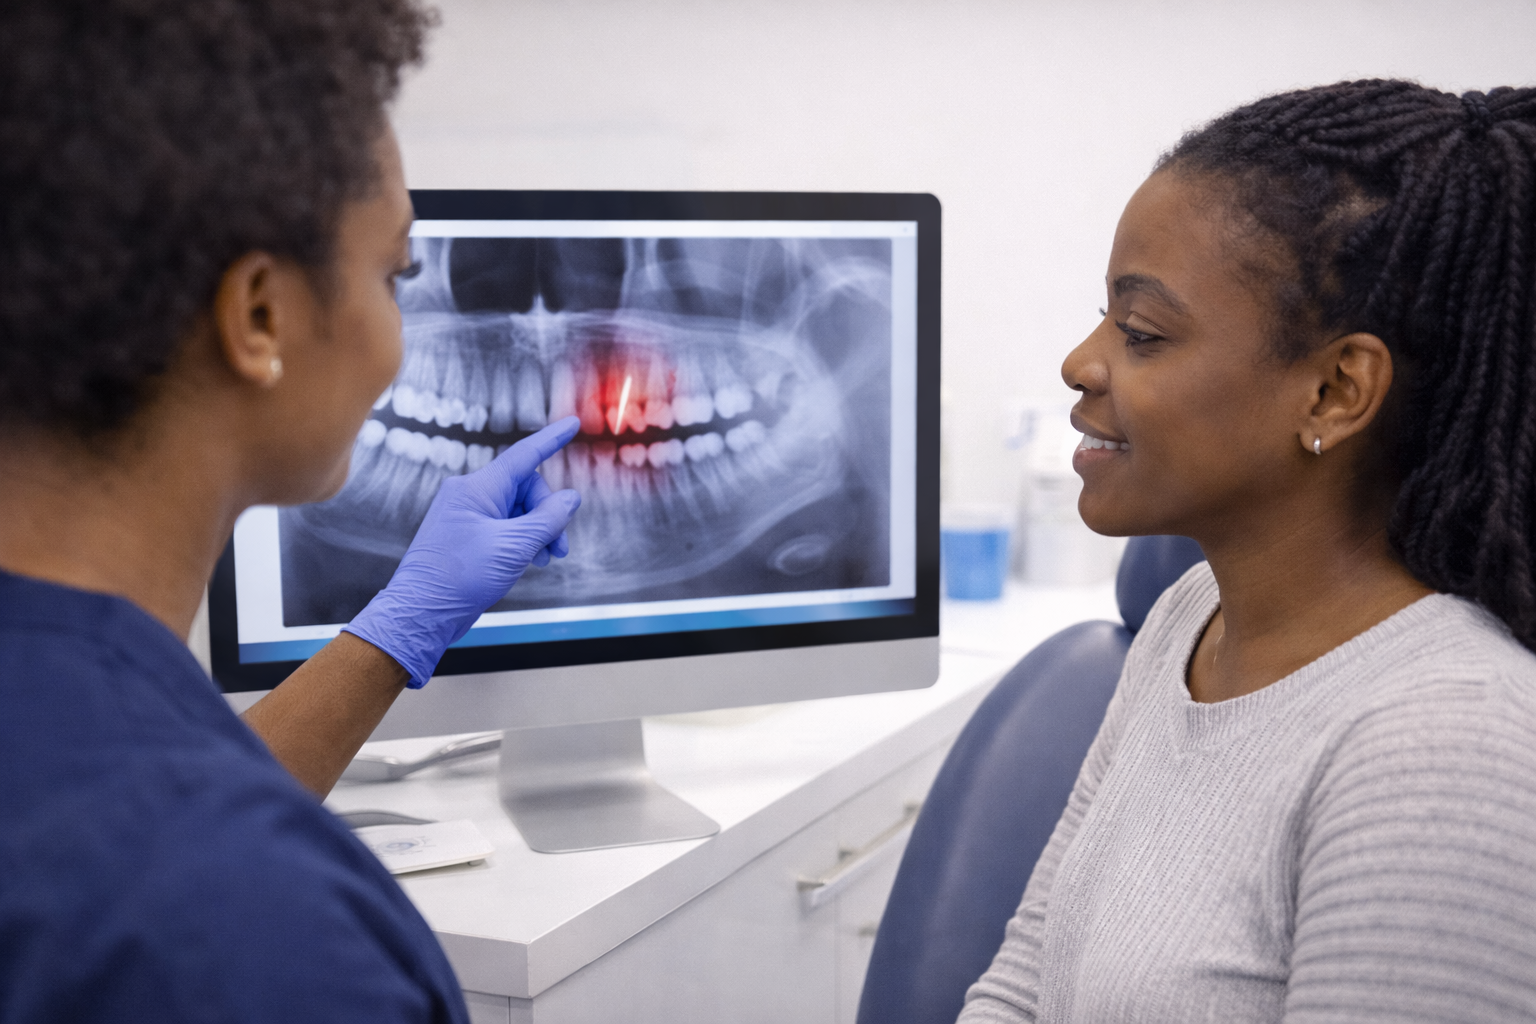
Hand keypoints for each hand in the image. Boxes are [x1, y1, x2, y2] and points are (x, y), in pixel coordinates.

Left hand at [343, 417, 581, 687]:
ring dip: (538, 532)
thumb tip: (570, 498)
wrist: (423, 612)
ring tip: (545, 559)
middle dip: (549, 515)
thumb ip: (548, 519)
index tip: (573, 424)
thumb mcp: (515, 546)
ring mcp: (466, 515)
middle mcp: (469, 495)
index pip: (524, 455)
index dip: (552, 439)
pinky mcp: (466, 535)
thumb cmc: (461, 577)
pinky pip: (504, 526)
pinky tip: (527, 561)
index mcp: (477, 488)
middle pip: (526, 490)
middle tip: (560, 548)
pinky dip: (522, 540)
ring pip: (517, 510)